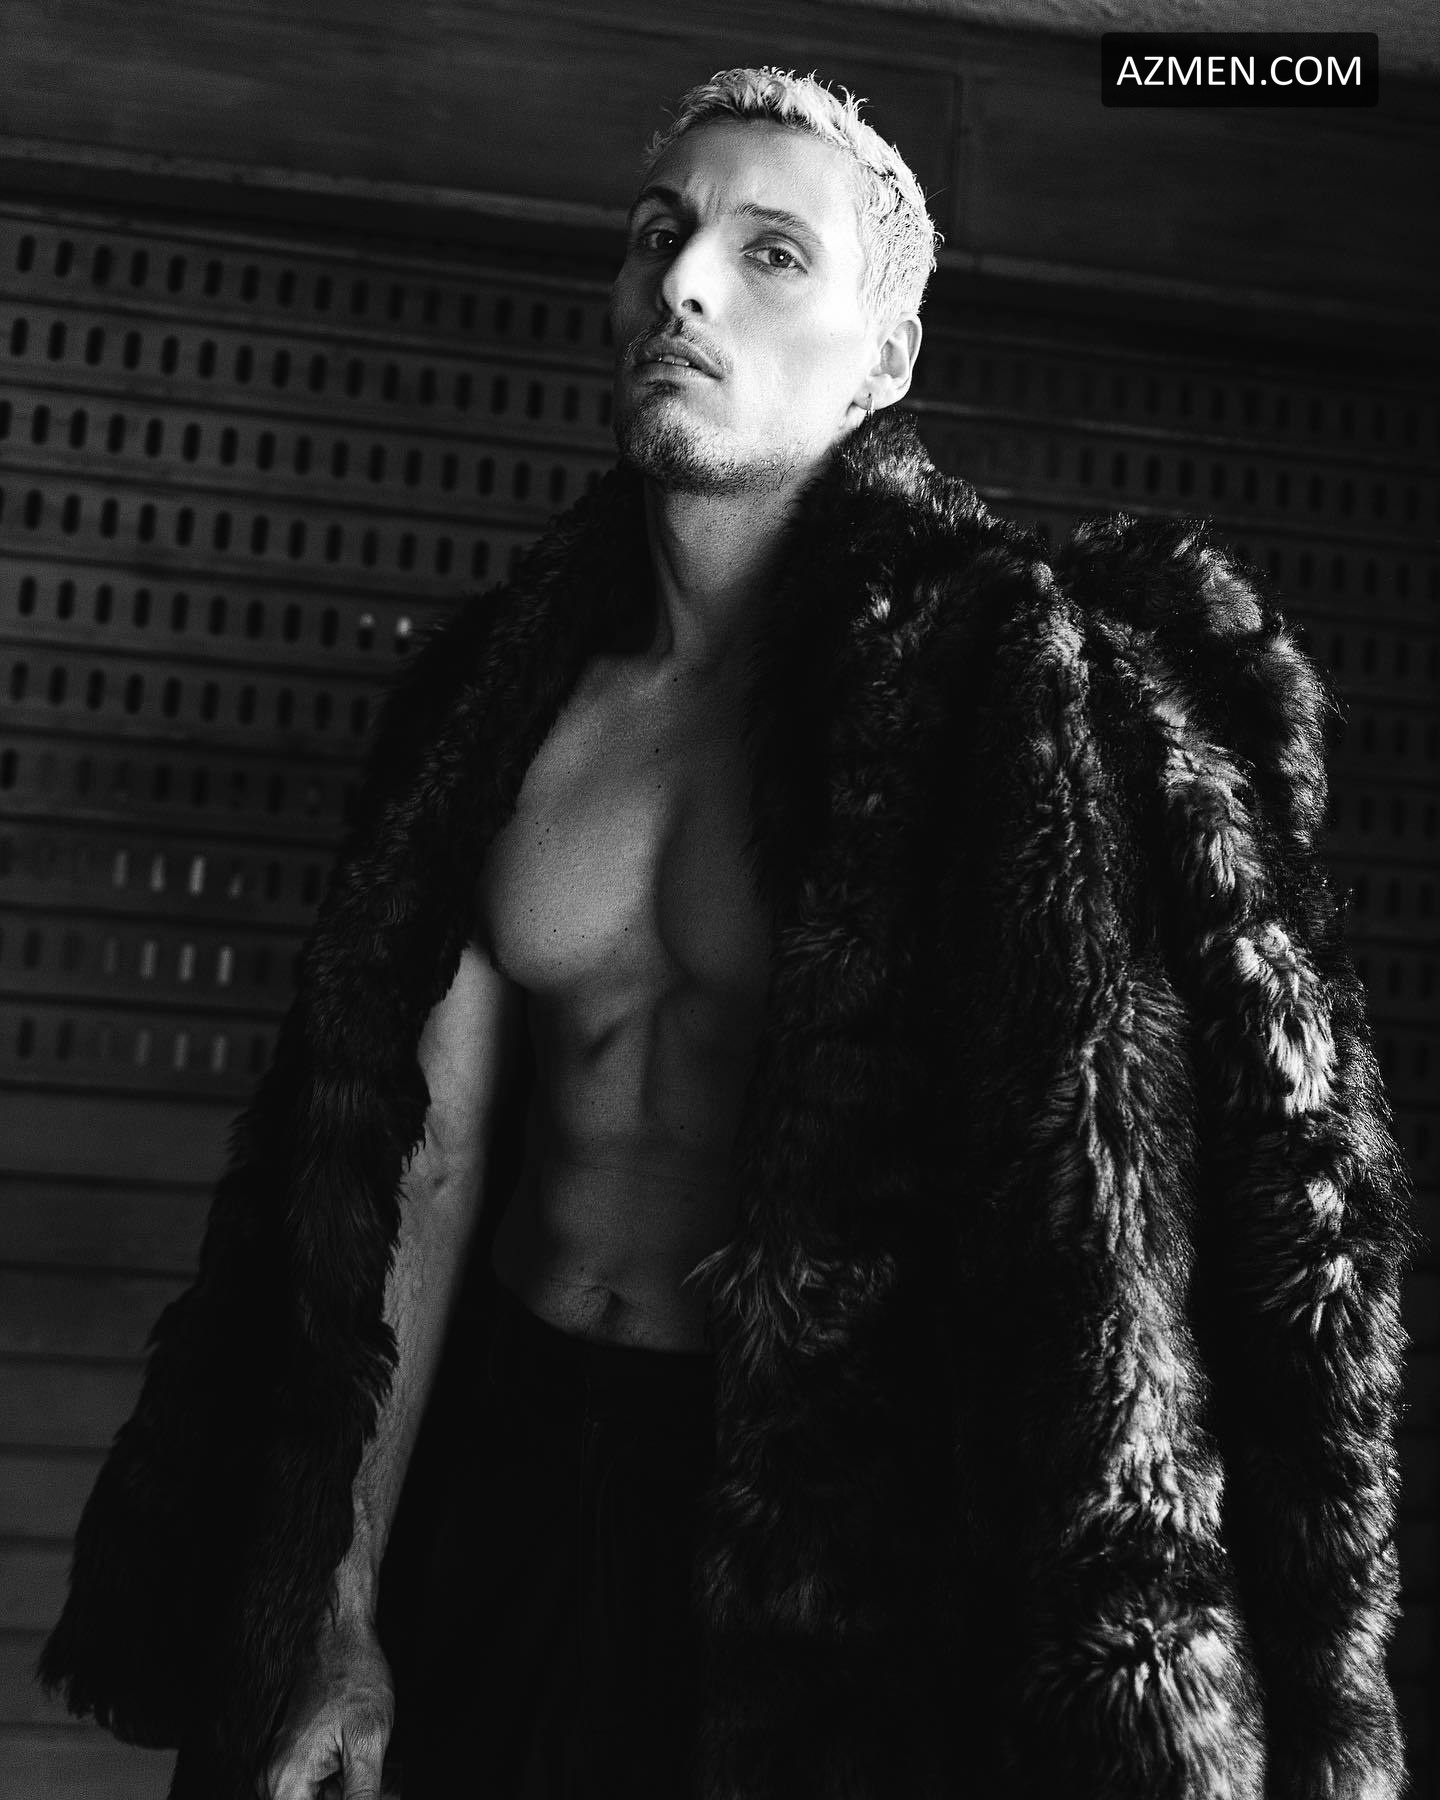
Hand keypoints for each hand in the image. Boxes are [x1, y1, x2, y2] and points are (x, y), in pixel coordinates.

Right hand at [262, 1609, 394, 1799]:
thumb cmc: (354, 1678)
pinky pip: (316, 1785)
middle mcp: (274, 1780)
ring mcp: (281, 1767)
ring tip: (371, 1765)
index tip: (363, 1785)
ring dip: (349, 1791)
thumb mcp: (368, 1742)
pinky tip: (359, 1761)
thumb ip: (362, 1795)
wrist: (341, 1637)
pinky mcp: (292, 1757)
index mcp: (286, 1782)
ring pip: (318, 1798)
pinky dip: (342, 1780)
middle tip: (376, 1775)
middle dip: (350, 1795)